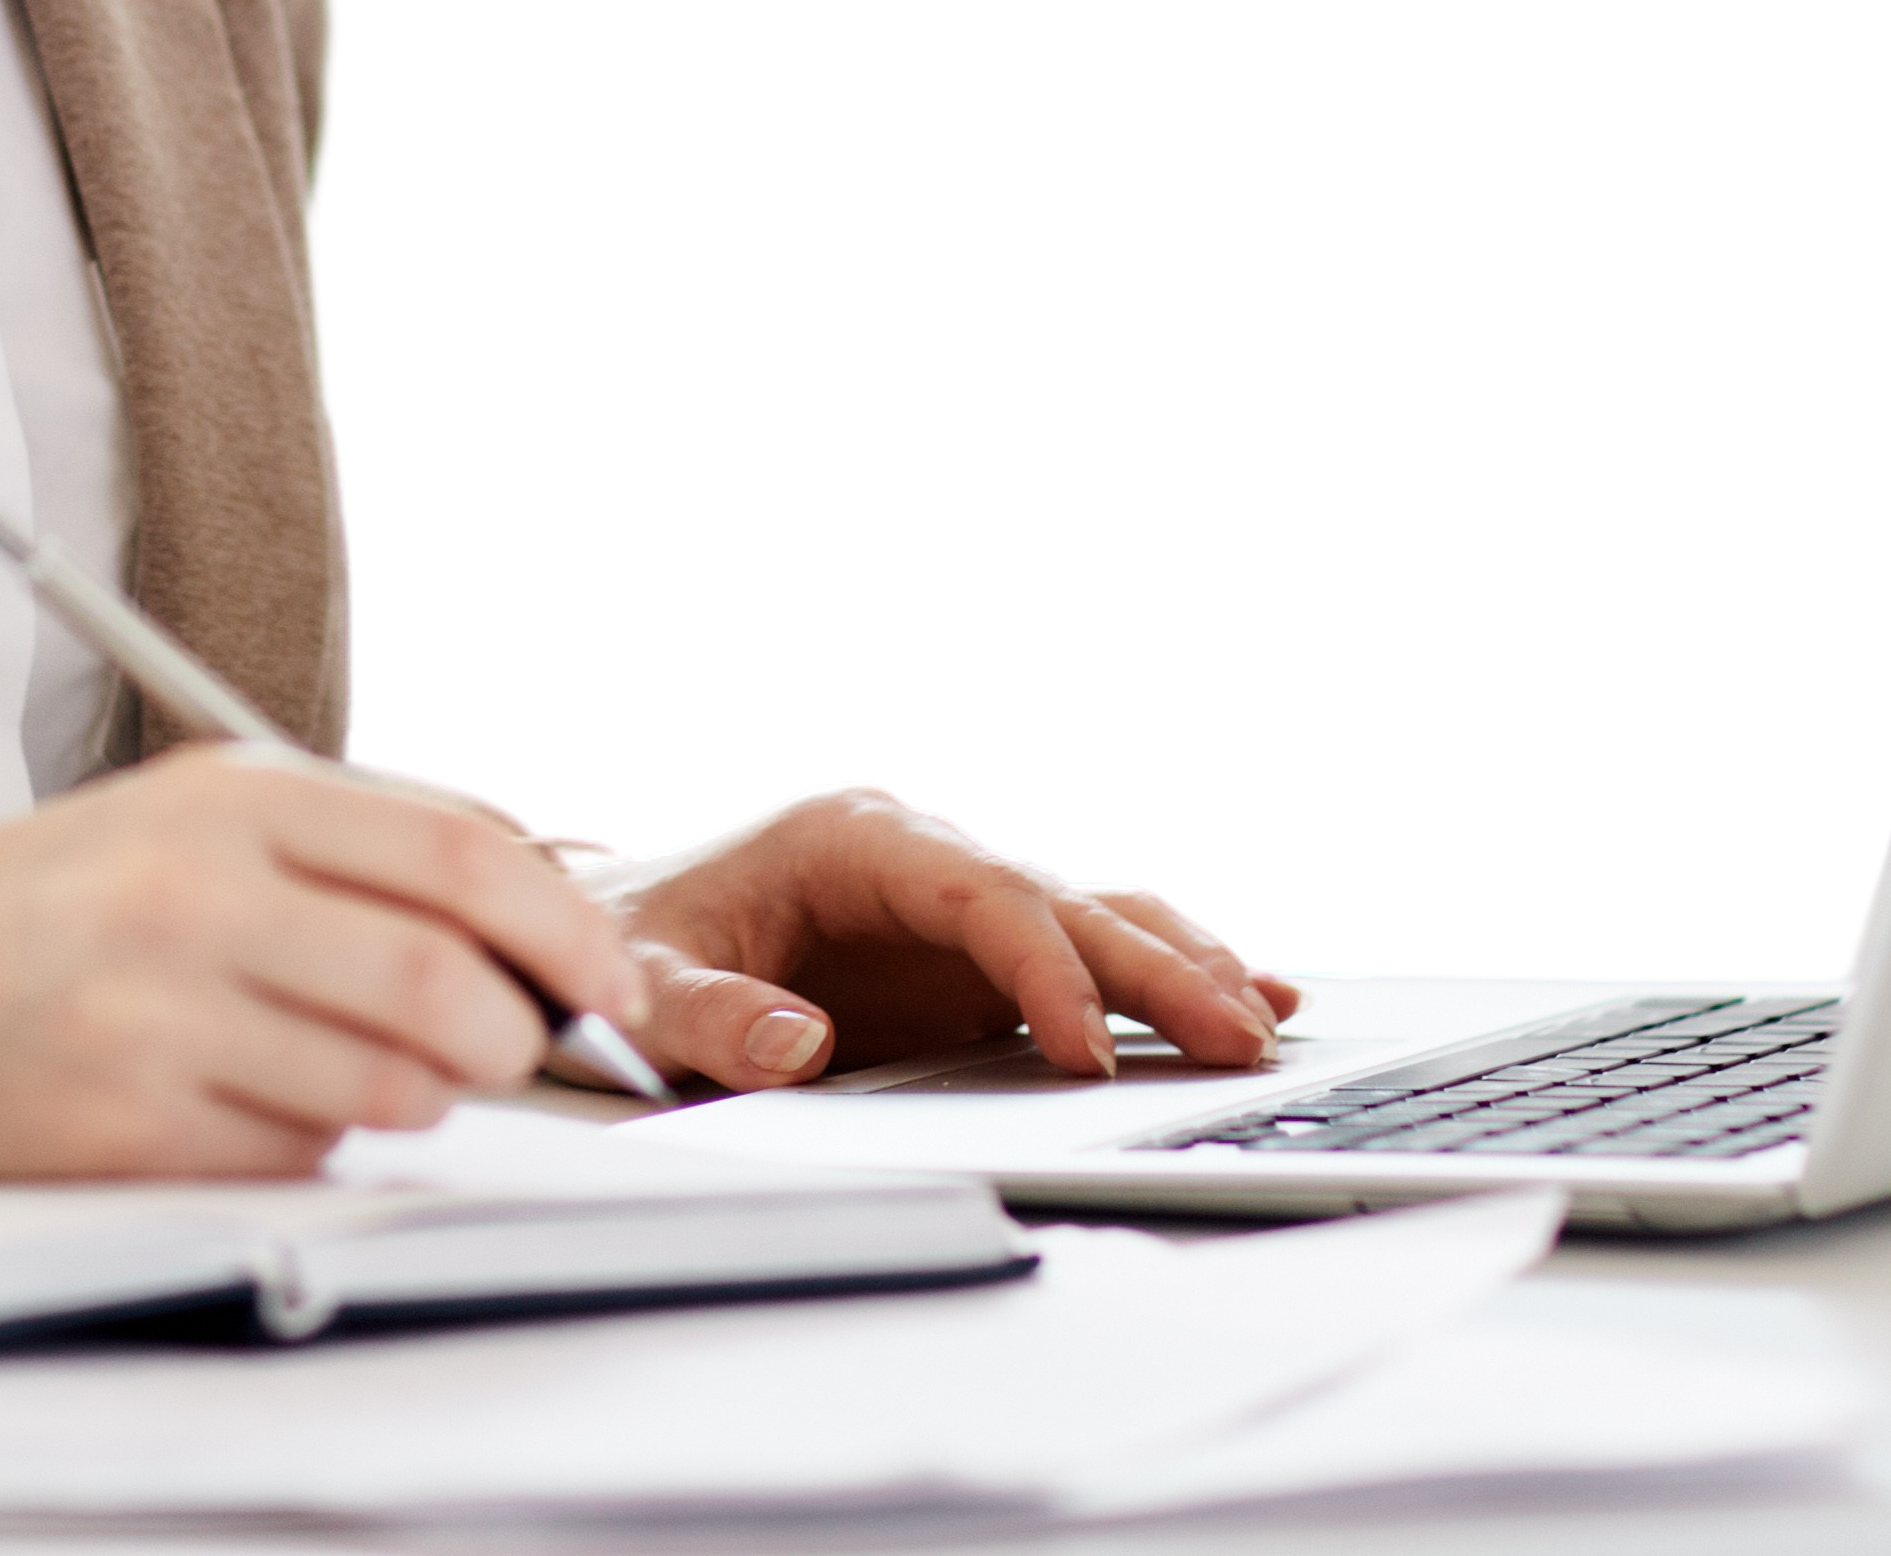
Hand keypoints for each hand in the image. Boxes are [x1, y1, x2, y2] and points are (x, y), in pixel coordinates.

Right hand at [0, 745, 650, 1175]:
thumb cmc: (68, 892)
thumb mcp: (203, 805)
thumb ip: (364, 829)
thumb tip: (542, 881)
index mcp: (234, 799)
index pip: (459, 861)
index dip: (565, 933)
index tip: (611, 986)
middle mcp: (197, 898)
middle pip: (443, 985)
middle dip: (513, 1034)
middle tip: (509, 1045)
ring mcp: (158, 1018)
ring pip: (388, 1089)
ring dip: (423, 1097)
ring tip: (377, 1069)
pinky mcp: (126, 1128)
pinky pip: (299, 1156)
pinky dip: (320, 1142)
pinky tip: (261, 1100)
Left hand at [576, 781, 1295, 1089]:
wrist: (624, 933)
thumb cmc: (635, 949)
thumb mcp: (647, 989)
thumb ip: (715, 1017)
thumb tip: (798, 1046)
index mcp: (855, 839)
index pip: (983, 895)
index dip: (1044, 970)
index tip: (1084, 1051)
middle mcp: (923, 857)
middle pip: (1064, 903)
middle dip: (1155, 969)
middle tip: (1237, 1037)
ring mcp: (956, 905)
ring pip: (1097, 916)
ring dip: (1181, 967)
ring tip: (1266, 1022)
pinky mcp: (974, 958)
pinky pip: (1087, 953)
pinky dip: (1165, 974)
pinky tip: (1252, 997)